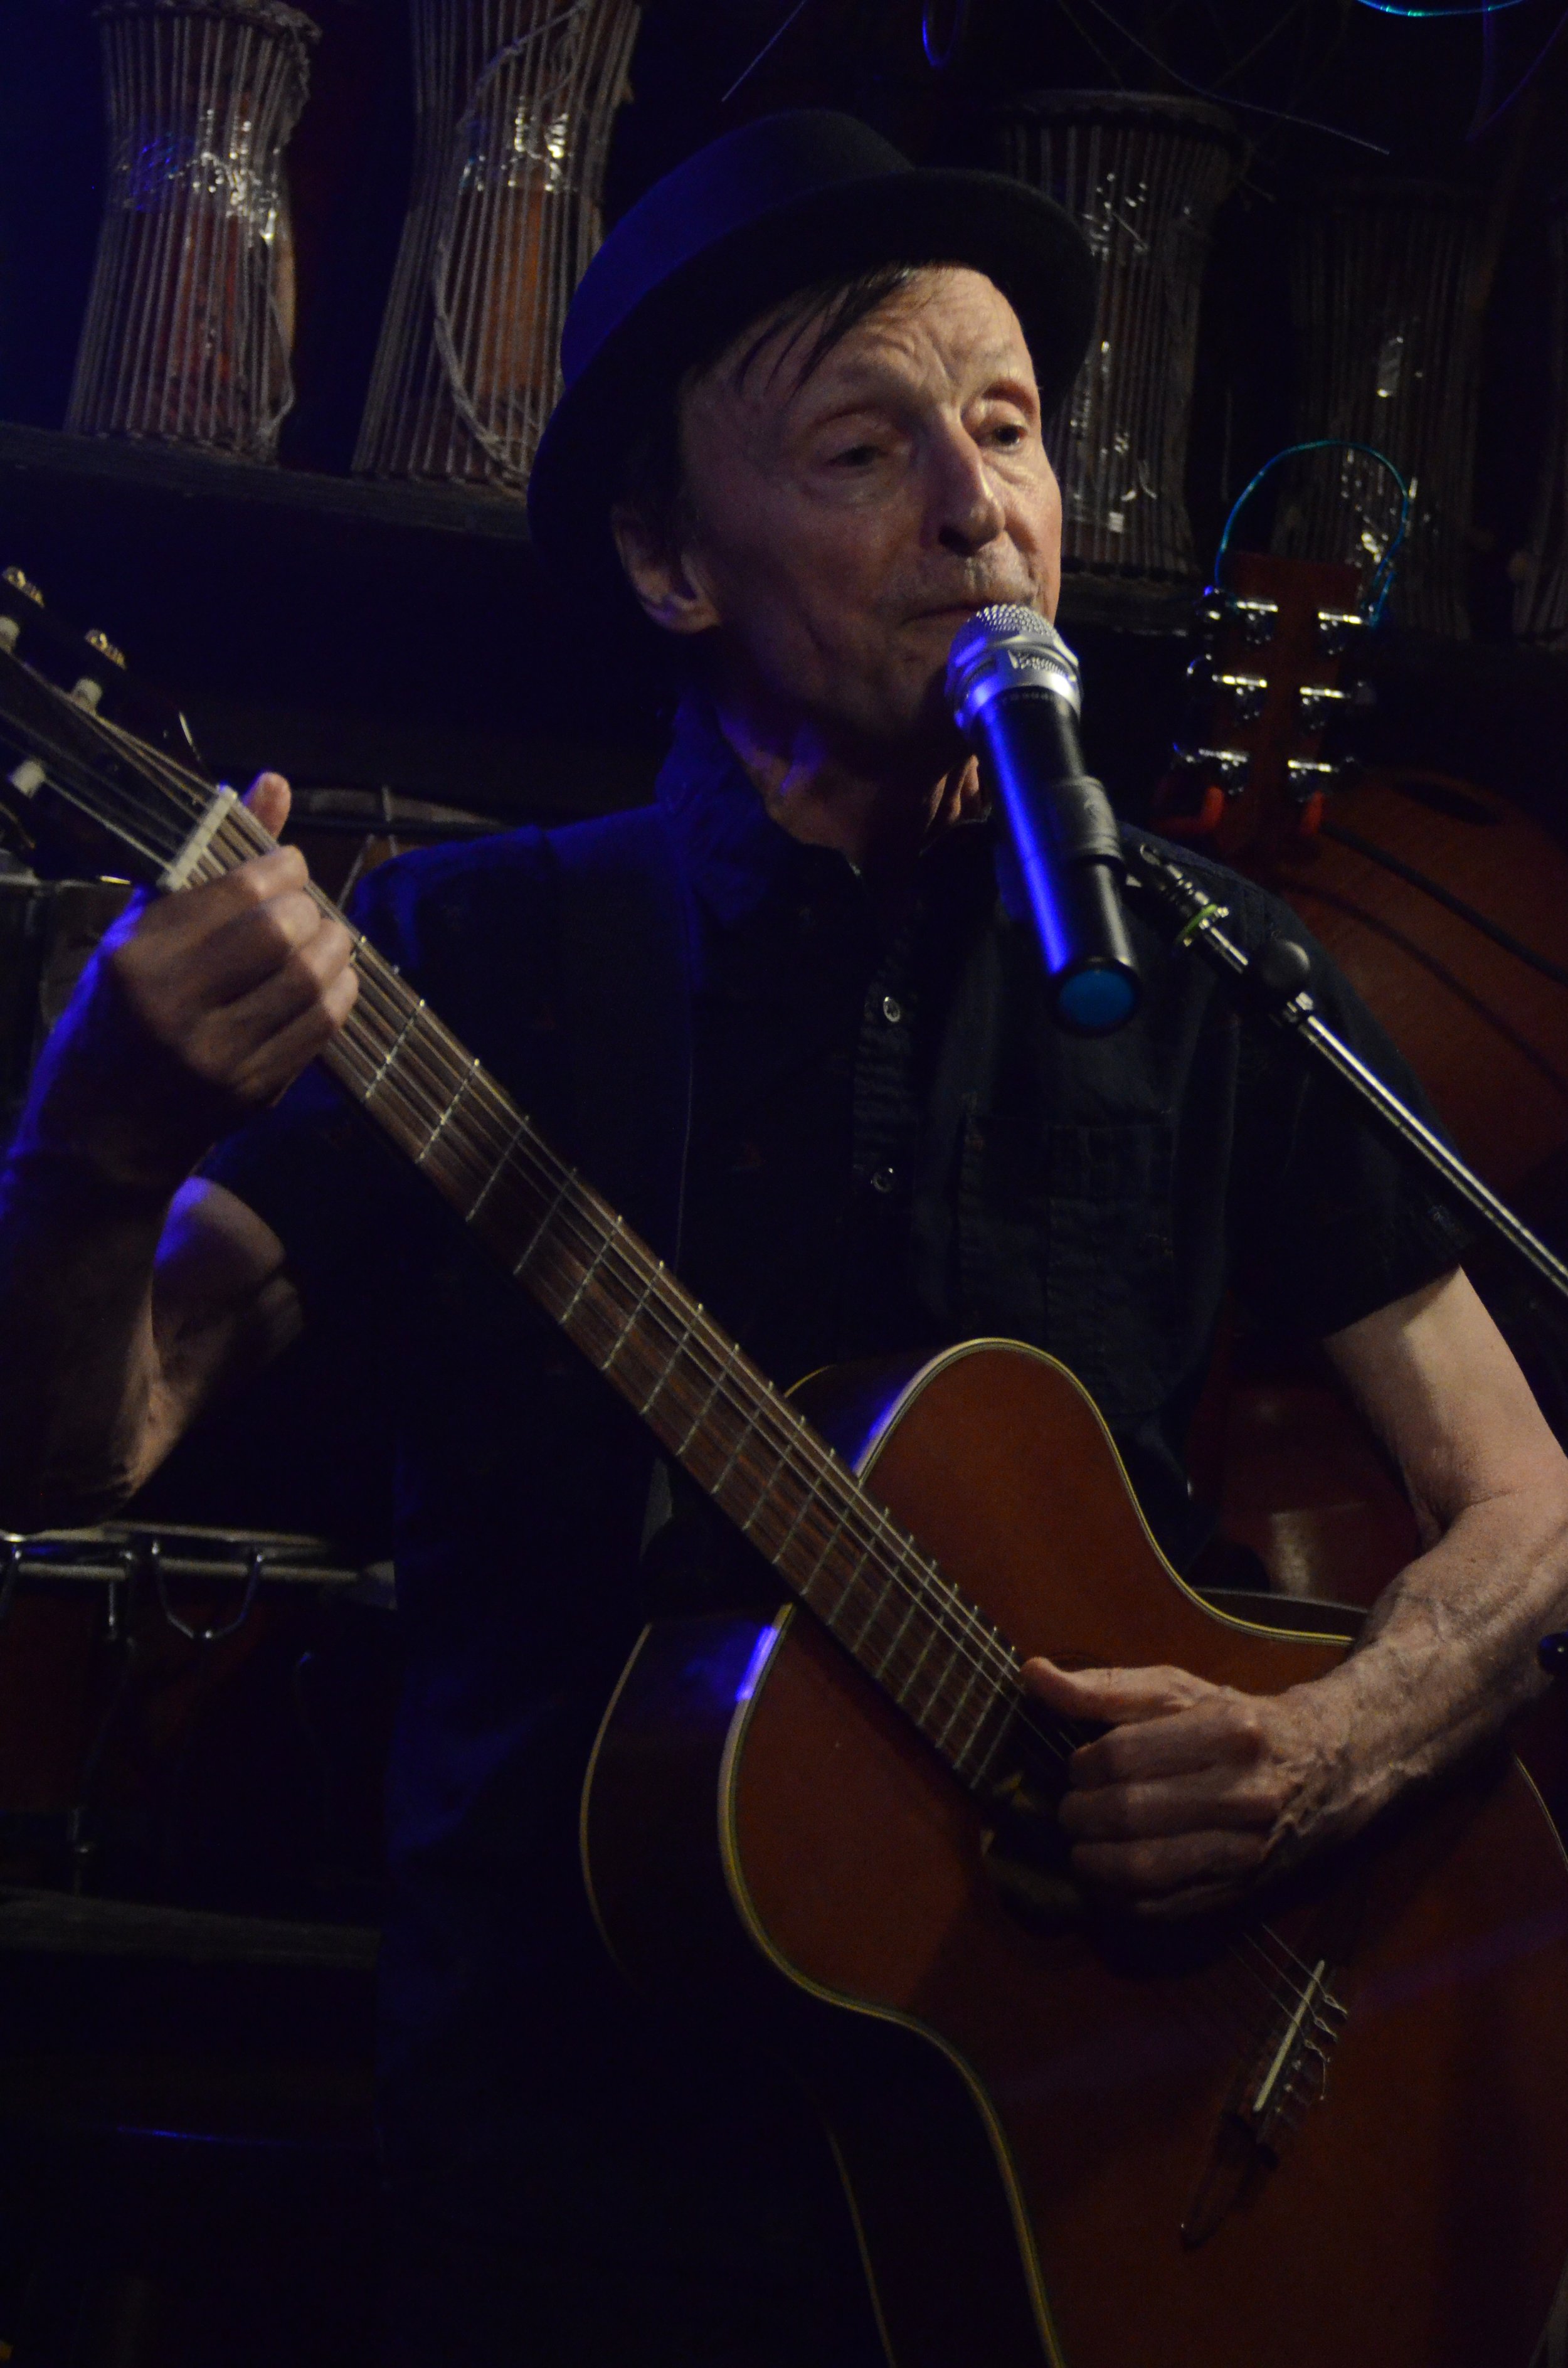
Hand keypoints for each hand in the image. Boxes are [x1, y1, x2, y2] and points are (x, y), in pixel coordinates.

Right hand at [17, 773, 357, 1186]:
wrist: (98, 1141)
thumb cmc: (109, 1025)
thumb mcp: (131, 939)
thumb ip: (199, 865)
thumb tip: (269, 785)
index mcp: (136, 961)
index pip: (235, 894)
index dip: (280, 867)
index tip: (286, 864)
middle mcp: (174, 1009)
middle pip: (280, 934)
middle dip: (308, 908)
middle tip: (304, 905)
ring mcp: (216, 1058)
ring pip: (309, 982)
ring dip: (335, 948)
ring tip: (325, 937)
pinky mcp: (251, 1094)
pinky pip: (319, 1030)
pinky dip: (338, 994)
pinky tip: (330, 980)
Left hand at [1022, 1657, 1372, 1918]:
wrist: (1330, 1765)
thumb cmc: (1239, 1722)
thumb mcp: (1179, 1691)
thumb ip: (1104, 1687)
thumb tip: (1032, 1674)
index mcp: (1228, 1731)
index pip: (1123, 1756)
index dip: (1083, 1766)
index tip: (1077, 1767)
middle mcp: (1245, 1792)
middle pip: (1130, 1813)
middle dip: (1080, 1816)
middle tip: (1068, 1811)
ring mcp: (1248, 1847)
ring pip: (1146, 1868)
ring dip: (1094, 1863)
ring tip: (1081, 1847)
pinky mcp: (1244, 1887)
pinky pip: (1166, 1906)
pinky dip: (1123, 1899)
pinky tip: (1108, 1879)